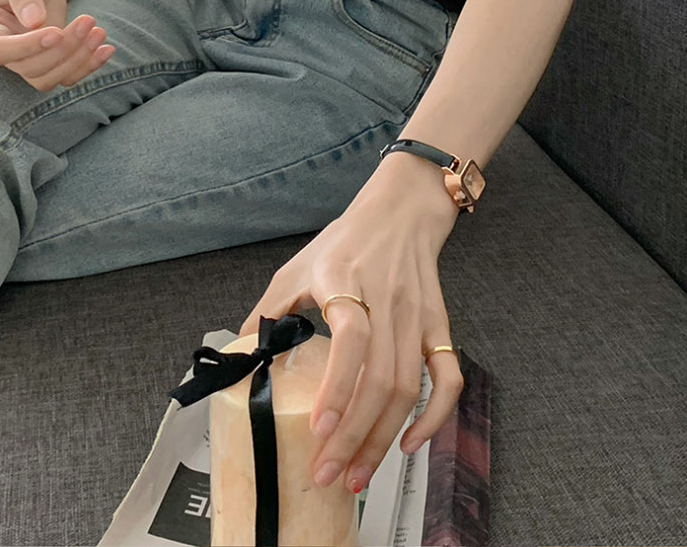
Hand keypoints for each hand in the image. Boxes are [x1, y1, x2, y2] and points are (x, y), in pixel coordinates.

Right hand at [0, 0, 114, 90]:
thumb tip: (33, 20)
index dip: (26, 47)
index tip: (56, 32)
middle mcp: (3, 49)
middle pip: (28, 68)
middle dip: (63, 49)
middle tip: (88, 21)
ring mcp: (25, 59)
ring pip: (48, 78)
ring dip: (77, 60)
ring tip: (99, 32)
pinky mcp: (48, 62)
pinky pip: (66, 77)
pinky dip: (88, 66)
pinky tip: (107, 49)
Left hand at [238, 153, 463, 493]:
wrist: (402, 211)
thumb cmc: (347, 239)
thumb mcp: (297, 266)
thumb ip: (268, 310)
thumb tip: (239, 355)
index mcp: (344, 283)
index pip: (351, 338)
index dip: (337, 387)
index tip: (318, 429)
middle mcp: (385, 302)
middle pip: (380, 380)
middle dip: (354, 437)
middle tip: (328, 475)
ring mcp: (416, 317)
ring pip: (407, 388)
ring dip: (382, 439)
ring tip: (356, 474)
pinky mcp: (438, 325)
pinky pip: (447, 377)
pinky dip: (434, 416)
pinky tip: (409, 444)